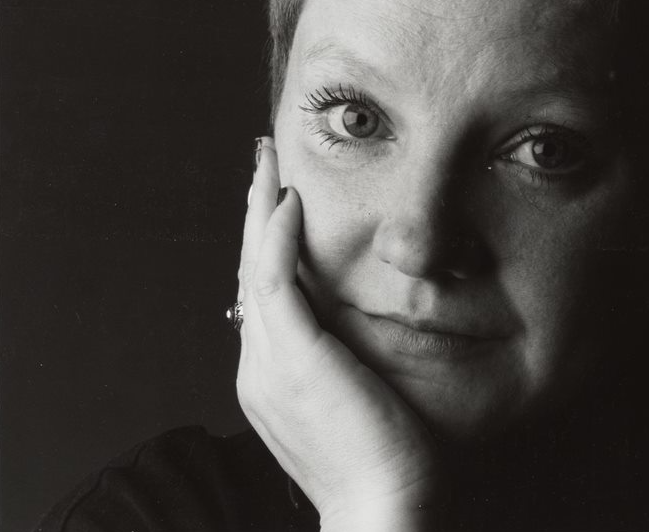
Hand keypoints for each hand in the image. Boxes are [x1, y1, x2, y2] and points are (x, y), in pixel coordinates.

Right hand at [235, 138, 442, 531]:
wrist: (385, 508)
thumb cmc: (388, 460)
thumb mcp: (359, 399)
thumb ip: (344, 359)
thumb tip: (356, 323)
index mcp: (272, 376)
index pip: (262, 294)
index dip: (264, 245)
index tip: (276, 207)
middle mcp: (258, 365)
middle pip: (247, 271)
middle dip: (253, 215)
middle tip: (261, 166)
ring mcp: (268, 361)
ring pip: (252, 266)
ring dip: (259, 209)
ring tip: (268, 164)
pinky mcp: (292, 357)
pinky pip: (273, 281)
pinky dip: (276, 237)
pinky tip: (286, 201)